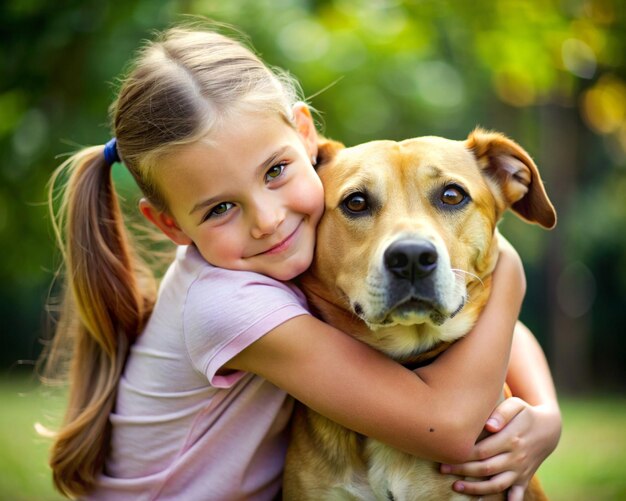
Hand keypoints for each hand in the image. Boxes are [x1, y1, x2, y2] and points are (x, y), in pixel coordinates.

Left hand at [439, 397, 560, 499]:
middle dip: (463, 471)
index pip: (483, 450)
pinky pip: (516, 494)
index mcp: (511, 439)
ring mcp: (521, 470)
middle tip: (443, 469)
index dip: (464, 455)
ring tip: (456, 487)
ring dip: (476, 489)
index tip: (446, 454)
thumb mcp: (516, 406)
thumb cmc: (524, 413)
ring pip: (497, 485)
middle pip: (486, 468)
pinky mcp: (524, 478)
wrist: (548, 428)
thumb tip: (489, 425)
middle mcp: (516, 457)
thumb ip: (501, 413)